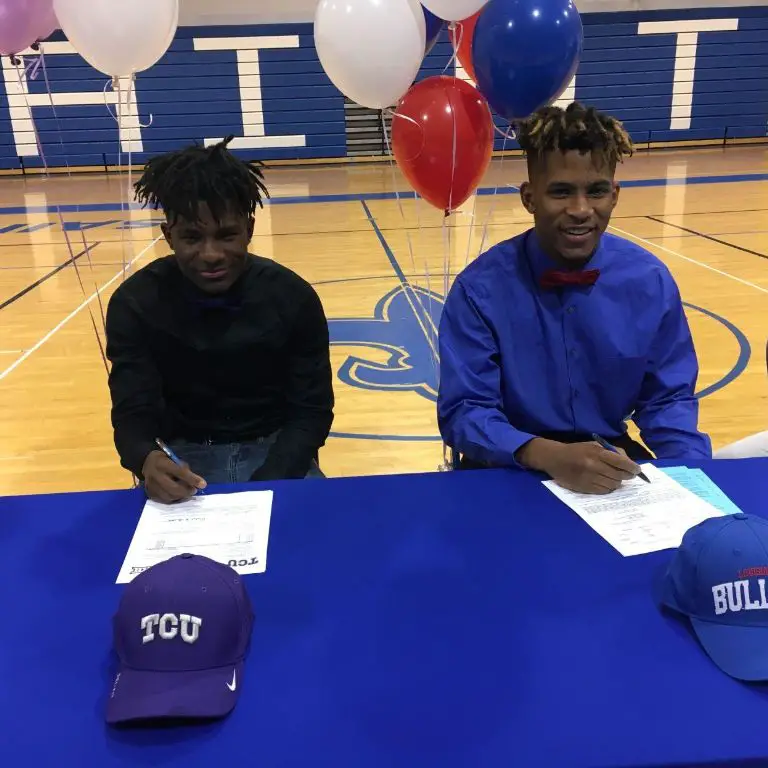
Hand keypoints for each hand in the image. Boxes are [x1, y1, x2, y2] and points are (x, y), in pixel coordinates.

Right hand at [142, 451, 206, 503]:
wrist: (147, 463)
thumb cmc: (165, 460)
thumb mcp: (174, 459)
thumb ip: (184, 468)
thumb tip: (196, 481)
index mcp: (162, 463)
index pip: (179, 472)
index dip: (192, 479)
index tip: (203, 484)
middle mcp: (155, 475)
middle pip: (173, 488)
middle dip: (186, 491)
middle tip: (194, 491)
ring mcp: (150, 485)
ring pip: (168, 496)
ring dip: (181, 497)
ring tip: (187, 493)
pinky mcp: (149, 493)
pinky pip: (163, 500)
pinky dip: (174, 499)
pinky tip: (179, 496)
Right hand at [516, 438, 640, 493]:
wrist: (555, 459)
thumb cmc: (577, 450)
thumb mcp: (593, 445)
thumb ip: (611, 451)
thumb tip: (629, 461)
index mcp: (596, 453)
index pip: (621, 462)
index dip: (632, 467)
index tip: (637, 470)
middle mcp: (594, 466)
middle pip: (619, 475)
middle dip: (627, 476)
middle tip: (629, 475)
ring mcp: (589, 478)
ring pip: (613, 484)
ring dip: (617, 482)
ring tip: (614, 478)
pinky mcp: (585, 488)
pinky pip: (604, 491)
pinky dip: (608, 488)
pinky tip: (605, 483)